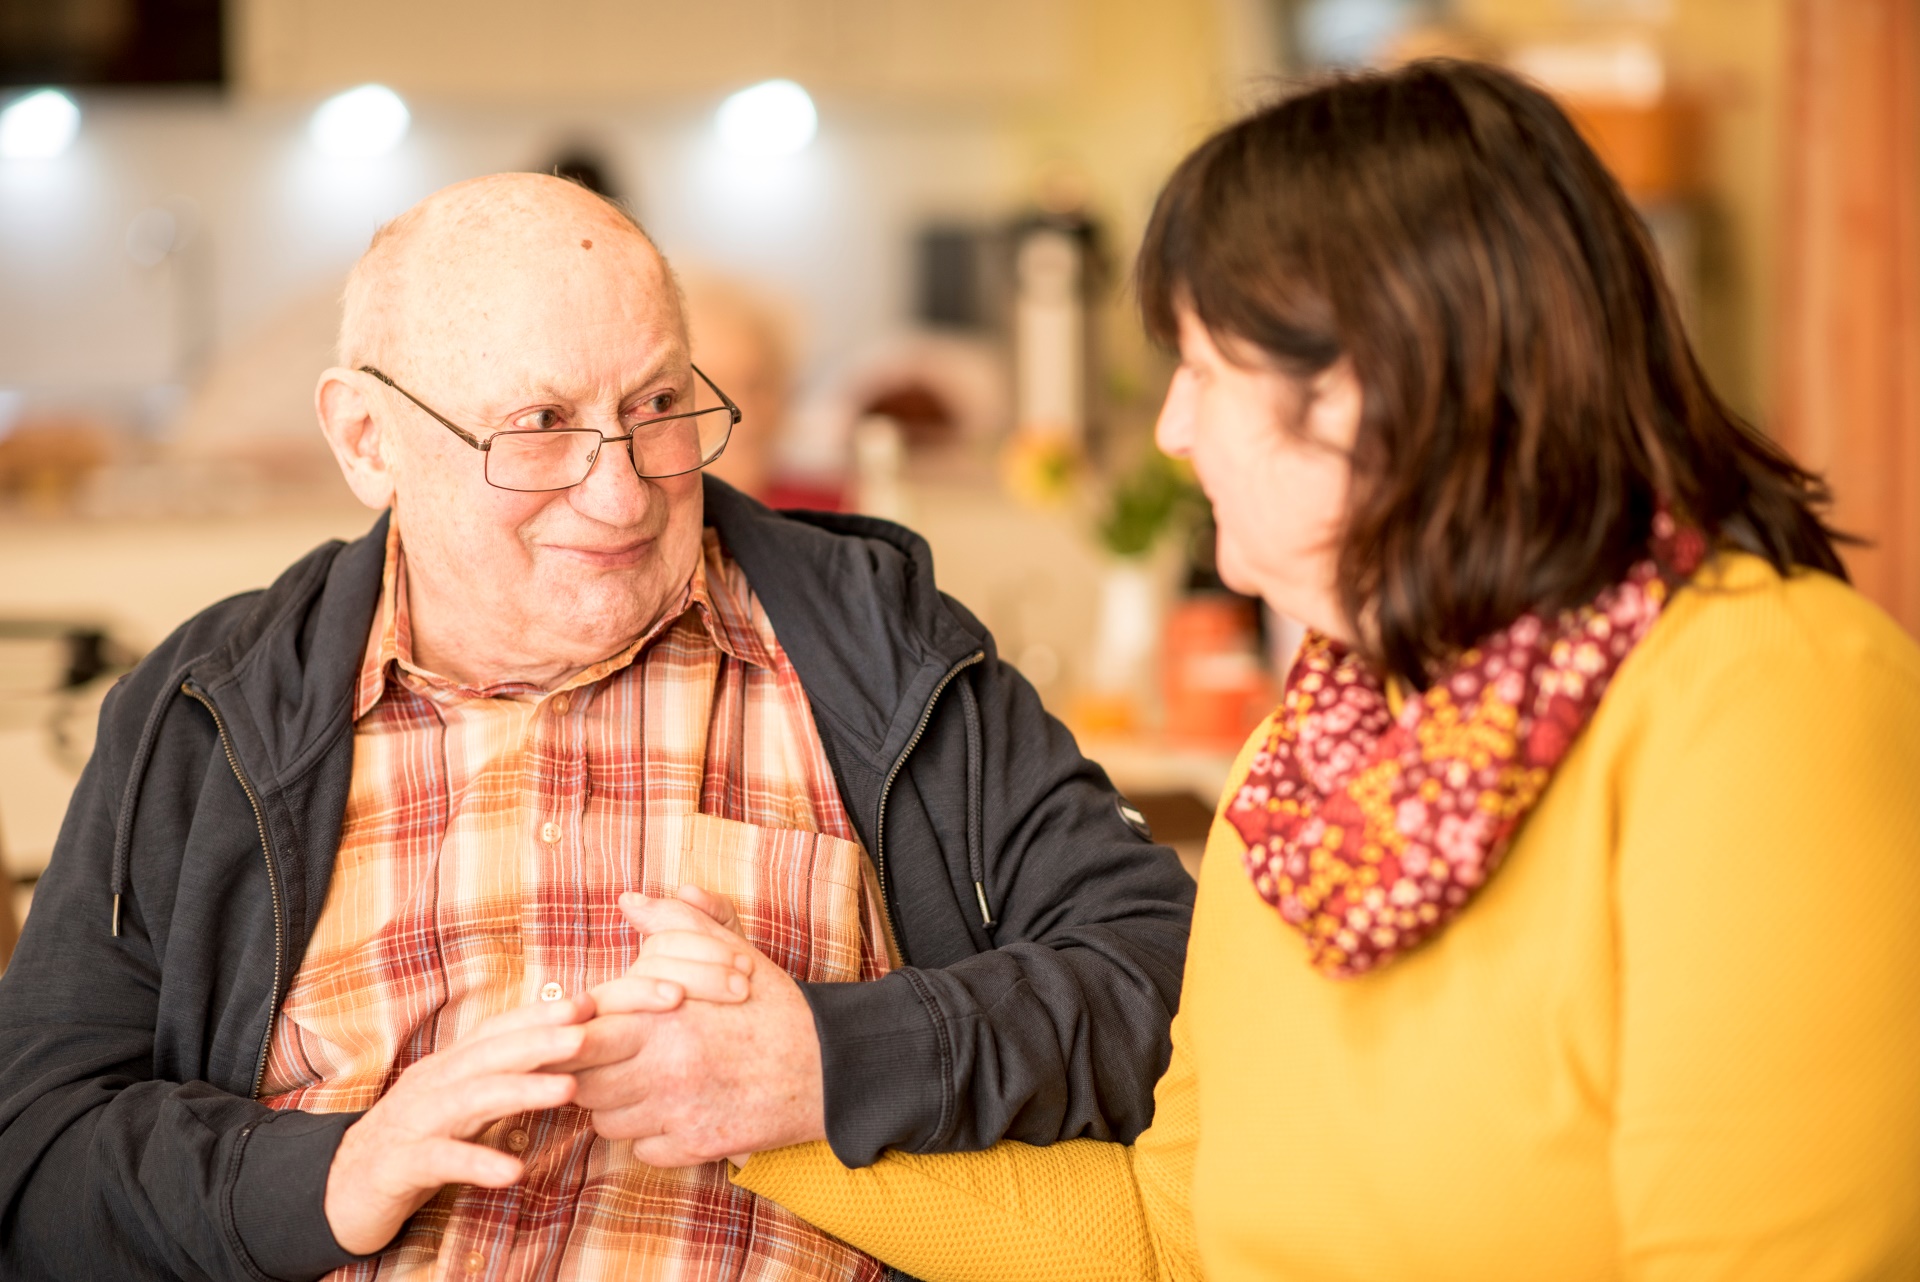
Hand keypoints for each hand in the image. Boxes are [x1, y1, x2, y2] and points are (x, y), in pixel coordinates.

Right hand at [323, 993, 599, 1255]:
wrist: (341, 1187)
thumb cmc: (419, 1139)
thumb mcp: (463, 1103)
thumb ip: (503, 1079)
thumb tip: (565, 1056)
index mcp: (451, 1066)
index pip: (498, 1030)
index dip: (541, 1014)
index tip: (590, 1003)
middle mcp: (433, 1084)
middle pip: (488, 1053)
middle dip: (539, 1039)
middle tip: (586, 1033)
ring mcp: (414, 1122)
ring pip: (470, 1098)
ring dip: (521, 1090)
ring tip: (569, 1090)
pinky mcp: (399, 1166)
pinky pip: (441, 1160)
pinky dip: (477, 1162)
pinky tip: (513, 1170)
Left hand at [565, 887, 826, 1166]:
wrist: (828, 1065)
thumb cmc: (773, 1006)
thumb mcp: (730, 952)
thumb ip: (675, 923)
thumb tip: (629, 900)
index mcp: (664, 1017)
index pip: (582, 1036)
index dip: (570, 1036)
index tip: (576, 1031)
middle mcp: (664, 1069)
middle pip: (584, 1084)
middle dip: (588, 1072)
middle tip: (607, 1059)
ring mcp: (679, 1114)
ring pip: (606, 1122)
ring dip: (614, 1105)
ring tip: (639, 1084)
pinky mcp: (696, 1147)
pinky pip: (641, 1150)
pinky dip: (648, 1136)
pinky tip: (670, 1113)